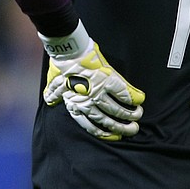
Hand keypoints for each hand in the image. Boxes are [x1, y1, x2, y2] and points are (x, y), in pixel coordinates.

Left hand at [41, 22, 144, 140]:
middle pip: (108, 121)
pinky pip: (125, 94)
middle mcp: (89, 103)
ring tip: (138, 116)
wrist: (68, 52)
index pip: (90, 126)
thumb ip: (54, 93)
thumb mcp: (54, 83)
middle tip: (132, 130)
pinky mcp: (110, 81)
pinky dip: (134, 98)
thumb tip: (49, 99)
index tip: (113, 136)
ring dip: (131, 115)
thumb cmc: (60, 66)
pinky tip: (140, 100)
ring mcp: (100, 93)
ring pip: (118, 110)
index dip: (103, 133)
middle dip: (122, 128)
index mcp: (76, 105)